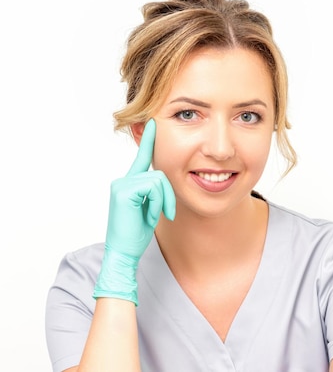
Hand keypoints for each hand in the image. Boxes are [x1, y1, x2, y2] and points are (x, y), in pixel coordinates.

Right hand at [93, 119, 175, 304]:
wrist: (124, 252)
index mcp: (130, 183)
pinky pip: (154, 187)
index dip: (149, 140)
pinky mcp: (124, 191)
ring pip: (159, 180)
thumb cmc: (136, 234)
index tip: (153, 122)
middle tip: (164, 213)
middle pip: (160, 173)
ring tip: (153, 216)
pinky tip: (149, 216)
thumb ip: (154, 192)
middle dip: (168, 195)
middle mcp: (123, 181)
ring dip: (164, 201)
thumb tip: (162, 181)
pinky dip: (158, 203)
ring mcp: (122, 185)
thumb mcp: (150, 208)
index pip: (142, 158)